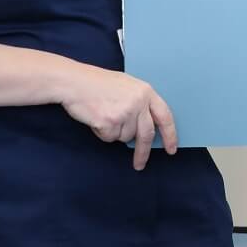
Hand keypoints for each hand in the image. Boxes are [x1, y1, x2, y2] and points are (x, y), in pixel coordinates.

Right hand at [61, 65, 176, 170]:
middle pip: (147, 135)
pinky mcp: (110, 122)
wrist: (74, 82)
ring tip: (104, 115)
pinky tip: (96, 118)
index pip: (165, 117)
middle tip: (140, 164)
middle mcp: (138, 103)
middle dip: (143, 152)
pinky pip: (110, 138)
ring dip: (114, 132)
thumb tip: (147, 126)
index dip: (170, 135)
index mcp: (146, 91)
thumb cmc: (97, 83)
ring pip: (125, 137)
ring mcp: (125, 113)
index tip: (172, 148)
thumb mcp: (127, 86)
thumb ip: (140, 103)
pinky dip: (102, 133)